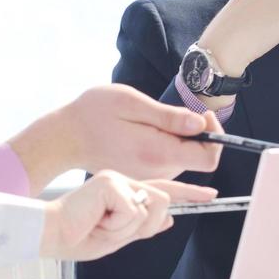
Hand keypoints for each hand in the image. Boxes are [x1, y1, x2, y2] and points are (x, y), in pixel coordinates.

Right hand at [9, 85, 223, 191]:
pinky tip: (147, 130)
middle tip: (176, 112)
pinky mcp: (142, 175)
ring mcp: (148, 176)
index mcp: (156, 152)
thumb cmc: (92, 114)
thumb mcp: (130, 102)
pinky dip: (168, 146)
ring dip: (181, 139)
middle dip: (198, 134)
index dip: (216, 136)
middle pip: (198, 159)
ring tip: (155, 120)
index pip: (208, 158)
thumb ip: (167, 116)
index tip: (203, 114)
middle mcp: (156, 171)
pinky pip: (167, 163)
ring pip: (183, 160)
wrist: (63, 138)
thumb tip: (200, 123)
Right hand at [39, 171, 216, 260]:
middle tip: (110, 230)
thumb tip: (168, 219)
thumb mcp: (118, 235)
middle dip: (144, 225)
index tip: (211, 195)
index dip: (190, 193)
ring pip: (151, 206)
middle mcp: (124, 180)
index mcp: (126, 191)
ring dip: (128, 227)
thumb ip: (142, 225)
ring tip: (103, 225)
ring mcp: (117, 178)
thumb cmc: (78, 235)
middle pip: (163, 201)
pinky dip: (117, 226)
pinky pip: (132, 211)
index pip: (164, 191)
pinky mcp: (109, 183)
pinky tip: (97, 221)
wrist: (52, 234)